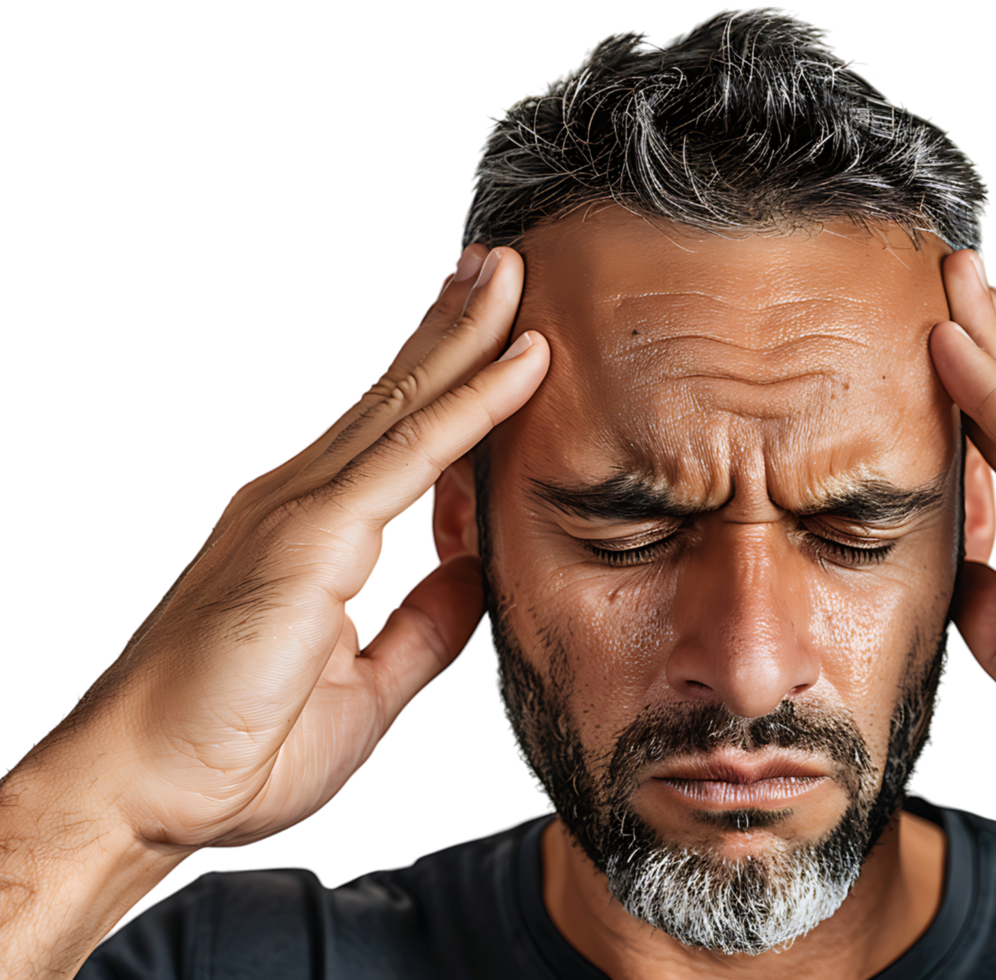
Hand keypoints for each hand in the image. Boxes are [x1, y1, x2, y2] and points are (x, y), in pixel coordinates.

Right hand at [44, 245, 546, 852]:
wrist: (145, 793)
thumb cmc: (235, 746)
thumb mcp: (367, 683)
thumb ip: (423, 624)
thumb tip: (472, 574)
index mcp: (313, 533)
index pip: (393, 435)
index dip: (444, 376)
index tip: (493, 329)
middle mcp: (301, 504)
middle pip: (397, 397)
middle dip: (453, 325)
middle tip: (503, 264)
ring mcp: (301, 512)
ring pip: (406, 404)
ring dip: (465, 335)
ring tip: (509, 275)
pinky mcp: (309, 537)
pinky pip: (409, 456)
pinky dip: (470, 406)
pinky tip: (517, 364)